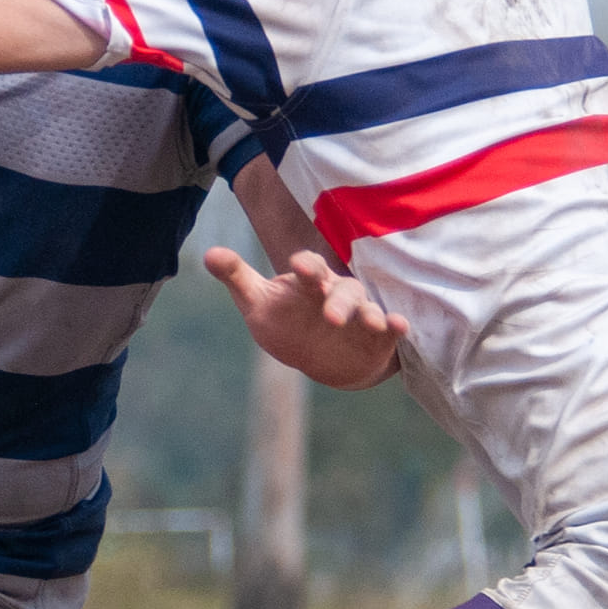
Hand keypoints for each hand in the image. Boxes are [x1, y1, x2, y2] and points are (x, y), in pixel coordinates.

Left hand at [203, 247, 407, 389]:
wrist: (316, 355)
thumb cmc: (284, 319)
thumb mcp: (257, 300)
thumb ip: (236, 276)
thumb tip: (208, 253)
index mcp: (308, 281)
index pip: (308, 267)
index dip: (305, 266)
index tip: (298, 266)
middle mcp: (337, 293)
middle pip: (342, 289)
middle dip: (338, 300)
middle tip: (332, 316)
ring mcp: (359, 314)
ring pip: (367, 309)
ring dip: (369, 314)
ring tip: (372, 322)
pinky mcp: (377, 337)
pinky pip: (390, 329)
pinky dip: (395, 326)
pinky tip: (399, 326)